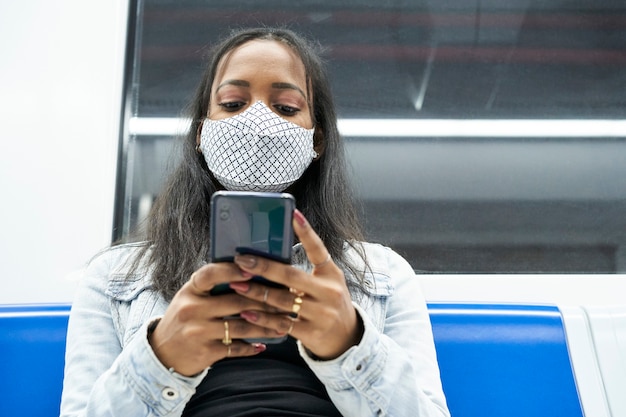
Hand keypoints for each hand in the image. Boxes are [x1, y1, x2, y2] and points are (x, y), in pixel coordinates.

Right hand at [148, 262, 282, 375]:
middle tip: (286, 302)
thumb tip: (250, 273)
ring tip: (283, 325)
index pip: (210, 274)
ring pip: (241, 325)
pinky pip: (235, 348)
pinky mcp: (205, 352)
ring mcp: (198, 331)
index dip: (232, 271)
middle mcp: (192, 309)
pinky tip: (263, 344)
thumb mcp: (191, 297)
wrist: (162, 353)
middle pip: (236, 301)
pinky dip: (251, 346)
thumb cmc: (185, 318)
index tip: (254, 270)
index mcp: (190, 290)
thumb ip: (213, 287)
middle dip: (265, 302)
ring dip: (266, 326)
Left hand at [230, 209, 363, 359]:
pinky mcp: (311, 333)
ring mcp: (321, 314)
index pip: (318, 249)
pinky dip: (262, 318)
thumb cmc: (330, 303)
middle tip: (242, 260)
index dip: (306, 232)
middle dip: (264, 268)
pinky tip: (246, 312)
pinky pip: (282, 324)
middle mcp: (329, 292)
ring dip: (256, 293)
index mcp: (331, 274)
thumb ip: (307, 270)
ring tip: (236, 285)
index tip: (293, 214)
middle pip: (292, 277)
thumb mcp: (327, 282)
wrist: (347, 337)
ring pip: (283, 301)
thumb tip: (274, 255)